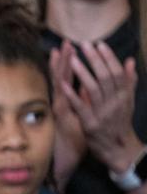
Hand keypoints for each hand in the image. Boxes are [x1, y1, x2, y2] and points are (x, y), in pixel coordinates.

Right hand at [49, 42, 87, 184]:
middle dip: (65, 59)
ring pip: (59, 83)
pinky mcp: (60, 117)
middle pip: (62, 77)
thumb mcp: (80, 122)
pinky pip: (61, 98)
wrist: (61, 164)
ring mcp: (58, 109)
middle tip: (66, 42)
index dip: (68, 63)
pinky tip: (60, 73)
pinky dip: (60, 85)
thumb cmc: (70, 146)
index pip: (67, 80)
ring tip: (62, 49)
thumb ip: (81, 105)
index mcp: (66, 104)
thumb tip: (84, 91)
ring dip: (61, 66)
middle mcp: (60, 104)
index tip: (70, 48)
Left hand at [60, 40, 141, 172]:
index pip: (116, 72)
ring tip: (73, 58)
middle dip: (94, 59)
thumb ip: (128, 81)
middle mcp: (115, 103)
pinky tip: (63, 83)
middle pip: (105, 77)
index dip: (108, 57)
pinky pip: (80, 106)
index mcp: (124, 96)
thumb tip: (130, 60)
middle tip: (84, 44)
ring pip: (93, 89)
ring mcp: (102, 113)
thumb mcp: (128, 102)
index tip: (99, 44)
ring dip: (82, 73)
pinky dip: (72, 94)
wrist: (118, 149)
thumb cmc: (119, 123)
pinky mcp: (90, 124)